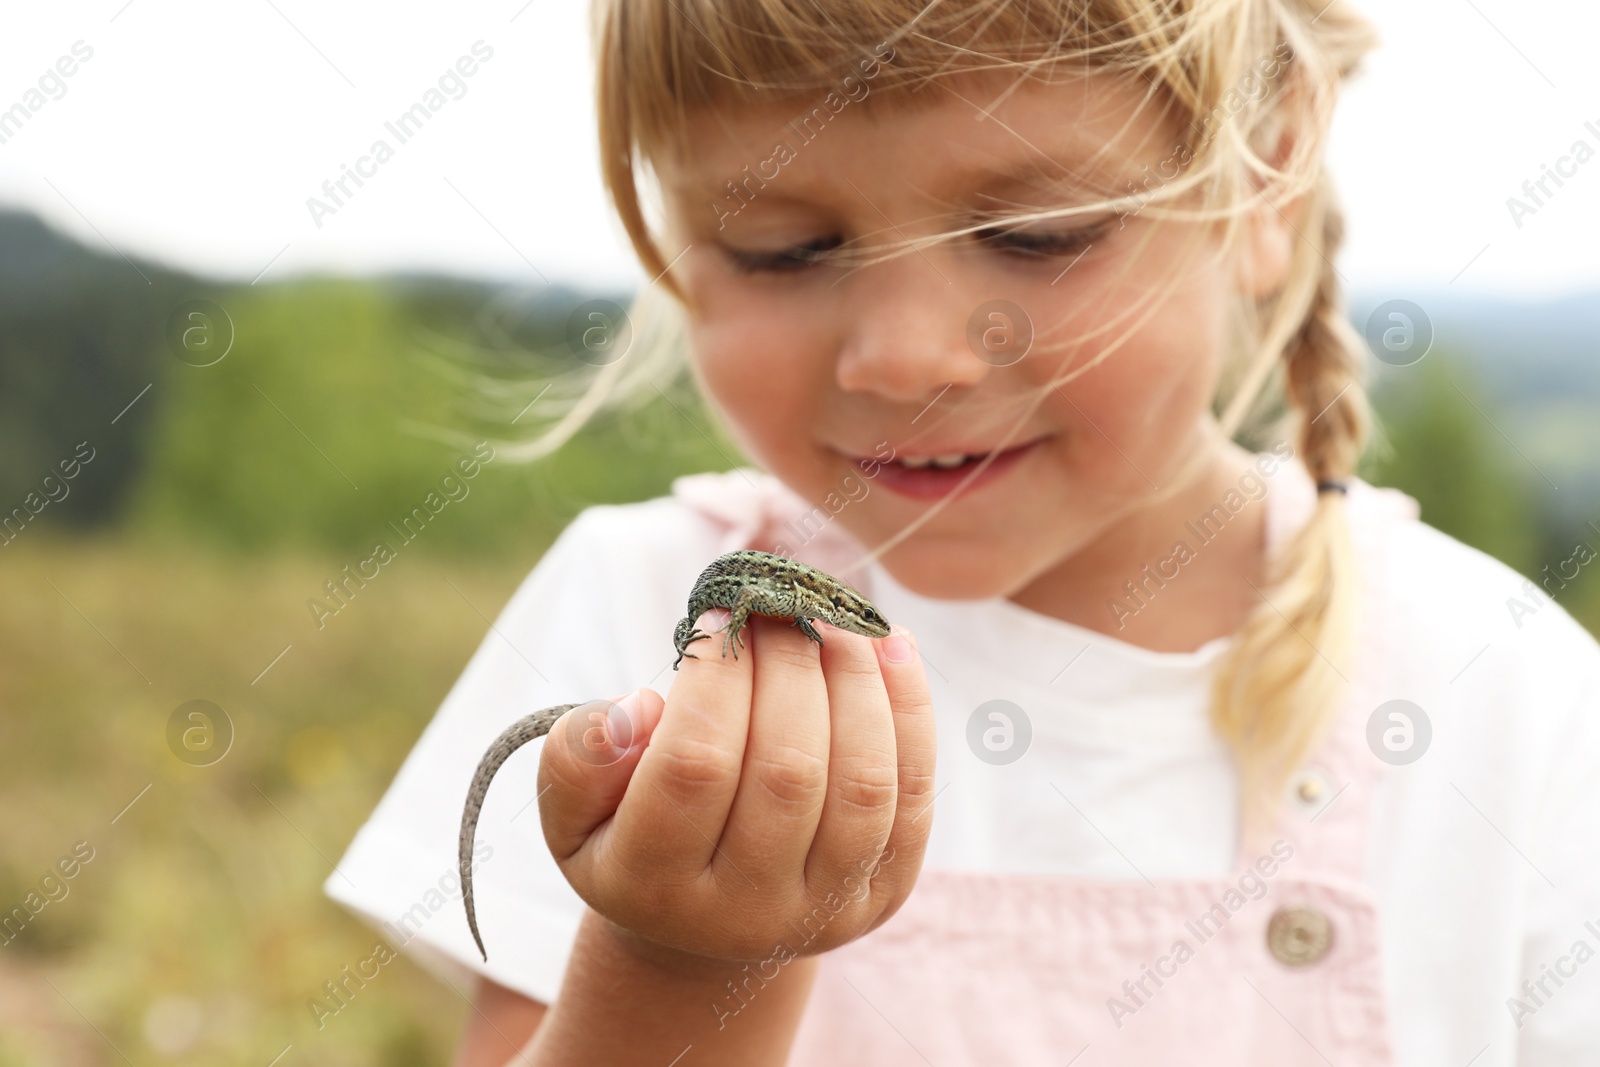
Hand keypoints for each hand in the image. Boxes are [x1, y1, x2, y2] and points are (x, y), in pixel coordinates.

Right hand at [536, 609, 935, 963]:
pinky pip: (913, 793)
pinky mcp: (886, 889)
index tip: (717, 617)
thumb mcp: (572, 812)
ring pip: (862, 784)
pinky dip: (911, 709)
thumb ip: (578, 758)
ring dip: (856, 680)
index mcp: (656, 885)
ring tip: (829, 617)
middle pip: (787, 772)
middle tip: (775, 606)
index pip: (695, 768)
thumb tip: (642, 708)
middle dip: (789, 665)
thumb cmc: (629, 838)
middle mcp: (748, 910)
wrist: (703, 925)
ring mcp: (826, 907)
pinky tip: (890, 644)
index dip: (713, 678)